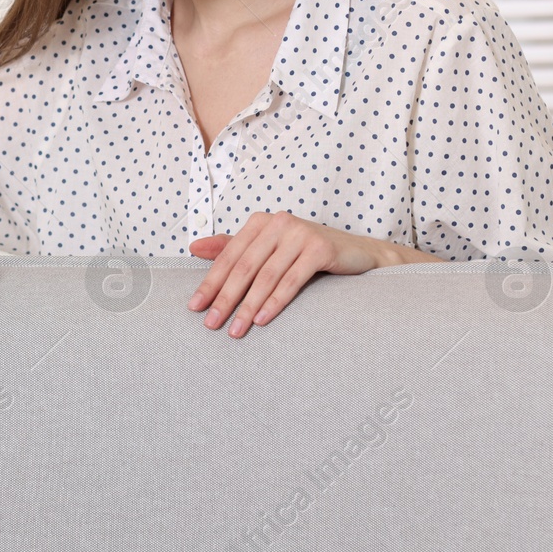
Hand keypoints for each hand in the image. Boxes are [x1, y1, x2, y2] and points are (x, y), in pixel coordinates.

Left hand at [185, 211, 388, 336]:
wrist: (358, 254)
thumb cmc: (307, 253)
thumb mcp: (269, 248)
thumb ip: (233, 247)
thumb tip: (194, 247)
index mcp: (260, 222)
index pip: (228, 256)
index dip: (210, 282)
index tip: (194, 308)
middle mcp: (278, 222)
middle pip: (244, 267)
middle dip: (225, 298)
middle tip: (211, 324)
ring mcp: (300, 233)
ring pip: (265, 276)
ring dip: (248, 306)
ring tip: (235, 330)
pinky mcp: (320, 247)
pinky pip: (291, 280)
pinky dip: (275, 302)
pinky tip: (263, 321)